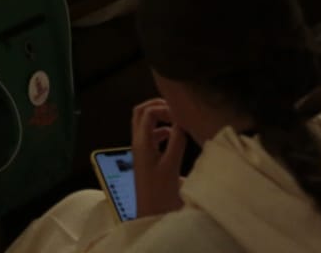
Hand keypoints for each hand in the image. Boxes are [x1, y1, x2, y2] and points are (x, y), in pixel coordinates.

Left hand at [132, 98, 185, 217]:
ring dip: (158, 117)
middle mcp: (138, 144)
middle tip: (176, 108)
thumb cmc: (160, 195)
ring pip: (144, 123)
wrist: (150, 215)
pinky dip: (160, 130)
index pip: (148, 112)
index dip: (164, 107)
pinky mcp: (145, 159)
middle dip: (157, 105)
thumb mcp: (171, 166)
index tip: (182, 113)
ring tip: (177, 119)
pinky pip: (150, 136)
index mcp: (142, 143)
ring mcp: (140, 150)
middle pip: (140, 112)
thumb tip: (182, 119)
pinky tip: (173, 135)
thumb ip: (177, 141)